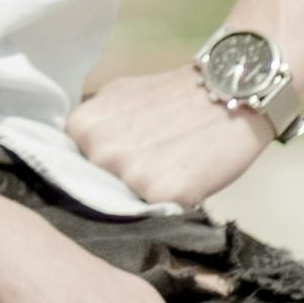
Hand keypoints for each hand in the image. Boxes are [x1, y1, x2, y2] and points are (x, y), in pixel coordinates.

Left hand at [64, 61, 270, 214]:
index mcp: (82, 126)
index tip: (121, 157)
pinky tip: (186, 178)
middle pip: (98, 186)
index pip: (73, 164)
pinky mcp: (162, 195)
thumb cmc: (172, 94)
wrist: (230, 91)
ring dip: (144, 194)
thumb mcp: (119, 96)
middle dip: (118, 180)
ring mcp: (129, 176)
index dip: (98, 165)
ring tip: (170, 169)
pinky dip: (170, 202)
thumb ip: (96, 124)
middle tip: (150, 161)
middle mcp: (98, 153)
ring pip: (126, 202)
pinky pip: (158, 211)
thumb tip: (83, 149)